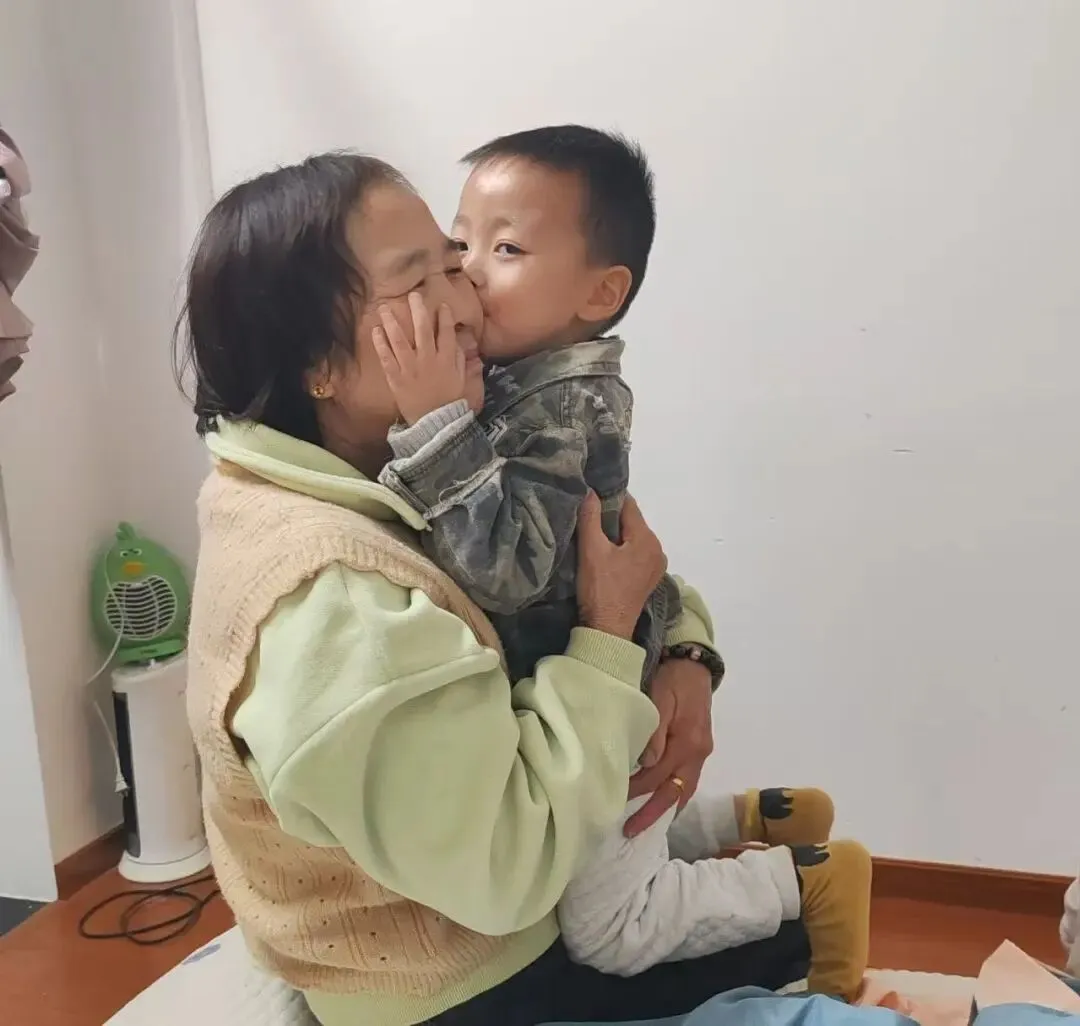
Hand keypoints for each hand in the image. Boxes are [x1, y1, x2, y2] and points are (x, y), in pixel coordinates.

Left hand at [372, 292, 466, 425]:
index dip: (444, 317)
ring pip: (400, 340)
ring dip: (392, 322)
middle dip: (418, 310)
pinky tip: (376, 330)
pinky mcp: (396, 378)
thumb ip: (460, 360)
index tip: (441, 305)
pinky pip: (386, 357)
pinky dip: (381, 344)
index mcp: (447, 360)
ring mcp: (410, 368)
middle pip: (422, 329)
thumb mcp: (461, 380)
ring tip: (384, 307)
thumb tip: (457, 342)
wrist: (435, 424)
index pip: (446, 333)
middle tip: (413, 295)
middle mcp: (428, 360)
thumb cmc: (450, 402)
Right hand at [576, 492, 666, 639]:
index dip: (608, 498)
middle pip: (632, 522)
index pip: (628, 505)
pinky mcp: (648, 578)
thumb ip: (590, 516)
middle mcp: (658, 549)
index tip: (590, 495)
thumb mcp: (591, 550)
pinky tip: (605, 554)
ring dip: (616, 535)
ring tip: (593, 536)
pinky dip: (622, 550)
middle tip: (587, 517)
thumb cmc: (600, 588)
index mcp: (647, 538)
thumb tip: (590, 490)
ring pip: (633, 538)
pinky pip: (635, 553)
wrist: (607, 629)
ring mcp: (656, 565)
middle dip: (611, 517)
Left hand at [624, 657, 713, 836]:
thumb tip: (647, 764)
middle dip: (653, 814)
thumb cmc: (673, 678)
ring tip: (645, 825)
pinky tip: (662, 802)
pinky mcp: (698, 747)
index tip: (614, 801)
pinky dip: (673, 793)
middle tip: (630, 832)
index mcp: (688, 744)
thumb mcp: (660, 698)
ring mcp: (701, 752)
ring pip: (683, 789)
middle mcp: (698, 754)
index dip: (636, 791)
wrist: (694, 662)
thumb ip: (654, 732)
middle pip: (675, 793)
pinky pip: (685, 779)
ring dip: (665, 808)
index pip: (657, 776)